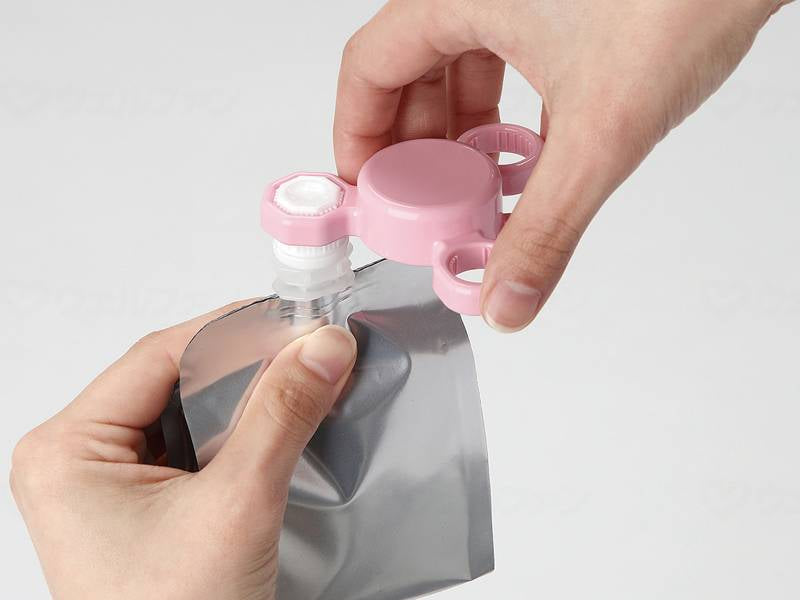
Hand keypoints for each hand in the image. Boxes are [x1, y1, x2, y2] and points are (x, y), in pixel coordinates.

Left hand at [10, 306, 356, 599]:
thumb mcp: (236, 507)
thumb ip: (281, 416)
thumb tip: (322, 347)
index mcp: (69, 451)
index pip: (160, 355)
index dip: (236, 330)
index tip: (300, 320)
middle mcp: (79, 459)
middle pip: (173, 377)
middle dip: (246, 363)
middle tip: (310, 348)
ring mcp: (109, 482)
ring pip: (187, 409)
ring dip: (246, 396)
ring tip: (302, 381)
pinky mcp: (143, 503)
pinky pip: (194, 443)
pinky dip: (240, 429)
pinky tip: (279, 424)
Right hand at [334, 0, 789, 330]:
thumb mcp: (599, 132)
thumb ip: (547, 227)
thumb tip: (506, 294)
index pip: (369, 69)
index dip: (357, 137)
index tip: (367, 191)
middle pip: (409, 75)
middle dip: (416, 150)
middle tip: (426, 207)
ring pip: (459, 71)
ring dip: (461, 138)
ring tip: (473, 193)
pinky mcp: (557, 11)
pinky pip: (504, 66)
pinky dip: (504, 120)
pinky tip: (523, 164)